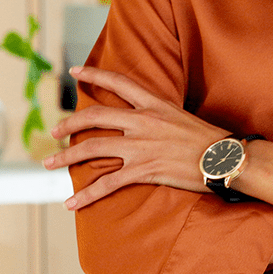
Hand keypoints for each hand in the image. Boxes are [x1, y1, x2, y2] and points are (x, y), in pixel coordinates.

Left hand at [44, 66, 227, 209]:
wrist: (223, 157)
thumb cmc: (207, 138)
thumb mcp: (179, 115)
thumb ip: (157, 115)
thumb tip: (140, 119)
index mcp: (153, 104)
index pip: (119, 82)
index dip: (95, 74)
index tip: (76, 71)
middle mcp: (143, 121)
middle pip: (95, 116)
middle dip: (69, 123)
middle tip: (54, 129)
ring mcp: (141, 146)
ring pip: (93, 148)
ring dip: (66, 157)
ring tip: (49, 163)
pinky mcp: (144, 169)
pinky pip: (108, 183)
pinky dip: (87, 194)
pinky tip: (71, 202)